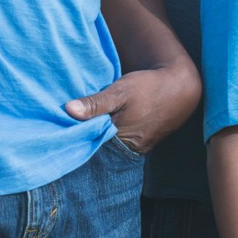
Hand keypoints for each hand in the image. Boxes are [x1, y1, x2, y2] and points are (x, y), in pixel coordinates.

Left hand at [64, 61, 201, 152]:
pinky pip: (117, 142)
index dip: (73, 137)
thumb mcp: (120, 92)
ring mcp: (134, 147)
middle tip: (62, 127)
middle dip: (83, 138)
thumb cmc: (149, 88)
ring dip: (95, 136)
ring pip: (107, 145)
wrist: (180, 88)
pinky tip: (99, 124)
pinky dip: (107, 135)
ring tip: (78, 125)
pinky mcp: (140, 142)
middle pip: (97, 148)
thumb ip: (96, 103)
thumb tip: (68, 110)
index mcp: (119, 140)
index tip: (57, 129)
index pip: (88, 145)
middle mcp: (126, 149)